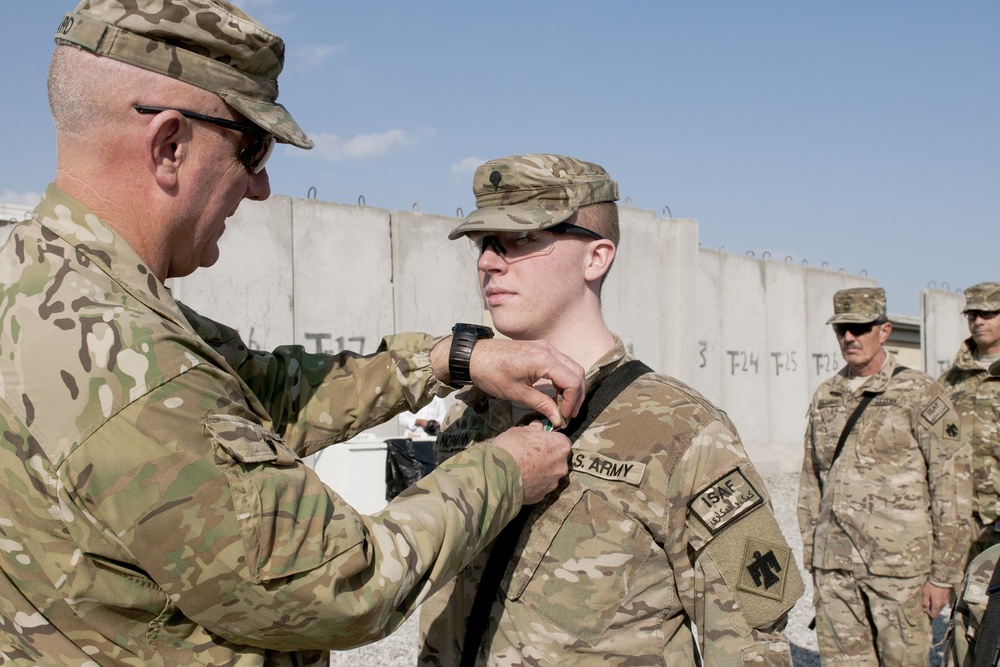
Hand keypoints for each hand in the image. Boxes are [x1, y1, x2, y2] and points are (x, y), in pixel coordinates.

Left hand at [432, 337, 584, 428]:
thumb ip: (541, 404)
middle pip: (577, 373)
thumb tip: (558, 419)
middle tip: (569, 414)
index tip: (564, 416)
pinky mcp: (541, 349)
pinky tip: (556, 394)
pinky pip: (561, 364)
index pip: (572, 381)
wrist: (473, 356)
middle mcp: (549, 350)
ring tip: (563, 406)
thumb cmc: (491, 373)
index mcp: (544, 360)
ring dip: (571, 387)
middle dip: (576, 395)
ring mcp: (546, 347)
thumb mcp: (517, 393)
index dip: (572, 401)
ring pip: (571, 367)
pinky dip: (563, 379)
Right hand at [493, 422, 570, 504]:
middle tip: (531, 456)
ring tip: (524, 470)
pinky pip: (541, 486)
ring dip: (542, 472)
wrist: (499, 475)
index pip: (562, 441)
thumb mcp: (520, 431)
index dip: (550, 441)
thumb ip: (533, 429)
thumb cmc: (511, 447)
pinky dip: (534, 484)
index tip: (539, 441)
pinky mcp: (543, 496)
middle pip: (558, 459)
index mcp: (560, 446)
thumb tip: (538, 426)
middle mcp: (562, 465)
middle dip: (548, 457)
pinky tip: (522, 481)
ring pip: (550, 474)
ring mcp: (554, 482)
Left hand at [921, 581, 949, 617]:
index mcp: (937, 605)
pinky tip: (936, 596)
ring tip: (932, 598)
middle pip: (938, 611)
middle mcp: (943, 605)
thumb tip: (925, 609)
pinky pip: (943, 604)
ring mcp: (947, 602)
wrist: (942, 578)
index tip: (926, 608)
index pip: (934, 615)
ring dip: (936, 605)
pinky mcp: (949, 598)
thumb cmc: (932, 585)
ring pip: (941, 608)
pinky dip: (940, 602)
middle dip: (933, 609)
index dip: (930, 613)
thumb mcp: (925, 592)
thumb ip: (925, 601)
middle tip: (928, 602)